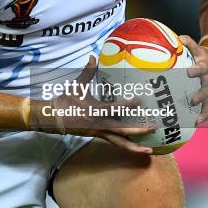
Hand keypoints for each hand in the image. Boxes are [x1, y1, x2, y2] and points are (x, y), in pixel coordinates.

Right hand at [30, 56, 154, 153]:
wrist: (53, 119)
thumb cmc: (65, 101)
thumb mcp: (76, 86)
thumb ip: (87, 72)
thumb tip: (93, 57)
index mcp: (95, 111)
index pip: (115, 109)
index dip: (128, 105)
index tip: (140, 100)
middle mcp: (100, 124)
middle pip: (122, 130)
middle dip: (138, 130)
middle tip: (153, 126)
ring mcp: (100, 132)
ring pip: (120, 143)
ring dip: (135, 147)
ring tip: (150, 150)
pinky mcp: (99, 136)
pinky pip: (115, 142)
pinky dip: (127, 146)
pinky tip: (138, 148)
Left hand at [179, 35, 207, 123]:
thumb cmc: (202, 55)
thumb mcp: (198, 48)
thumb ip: (189, 43)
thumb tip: (179, 37)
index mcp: (205, 66)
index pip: (201, 68)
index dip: (195, 70)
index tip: (188, 72)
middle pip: (206, 88)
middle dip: (200, 94)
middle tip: (192, 100)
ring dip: (201, 109)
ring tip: (194, 118)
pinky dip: (203, 115)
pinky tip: (195, 123)